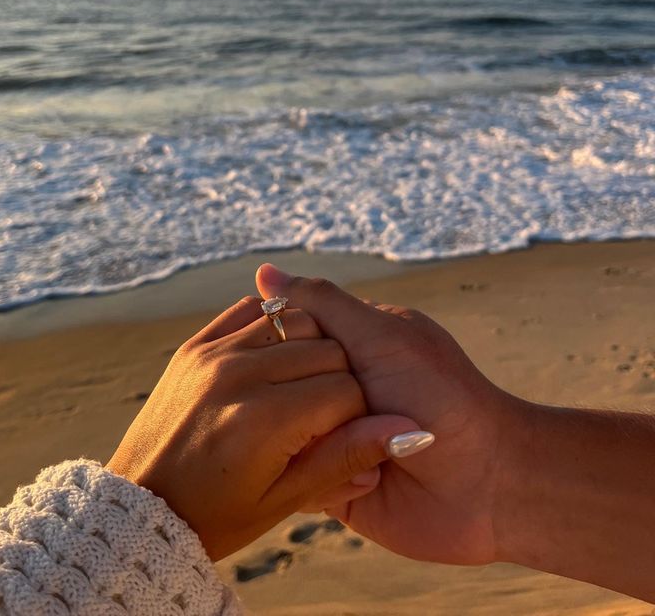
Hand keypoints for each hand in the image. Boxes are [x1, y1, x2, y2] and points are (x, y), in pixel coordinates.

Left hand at [108, 295, 417, 559]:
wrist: (140, 506)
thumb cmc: (215, 515)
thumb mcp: (285, 499)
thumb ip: (347, 458)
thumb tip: (413, 432)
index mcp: (263, 420)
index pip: (346, 390)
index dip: (356, 417)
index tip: (339, 438)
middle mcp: (237, 374)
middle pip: (328, 349)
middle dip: (339, 381)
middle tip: (320, 419)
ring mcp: (212, 353)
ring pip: (296, 320)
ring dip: (311, 350)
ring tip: (298, 390)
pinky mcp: (195, 344)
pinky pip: (253, 309)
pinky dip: (275, 325)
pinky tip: (275, 361)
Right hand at [256, 265, 515, 565]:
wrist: (491, 480)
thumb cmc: (441, 395)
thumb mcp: (380, 335)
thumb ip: (322, 304)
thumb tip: (262, 270)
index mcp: (346, 347)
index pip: (282, 337)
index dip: (274, 345)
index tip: (273, 353)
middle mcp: (334, 392)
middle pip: (276, 388)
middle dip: (292, 399)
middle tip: (347, 404)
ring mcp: (333, 439)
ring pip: (278, 437)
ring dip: (312, 442)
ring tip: (360, 444)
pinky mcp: (335, 484)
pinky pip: (298, 481)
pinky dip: (323, 478)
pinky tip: (366, 475)